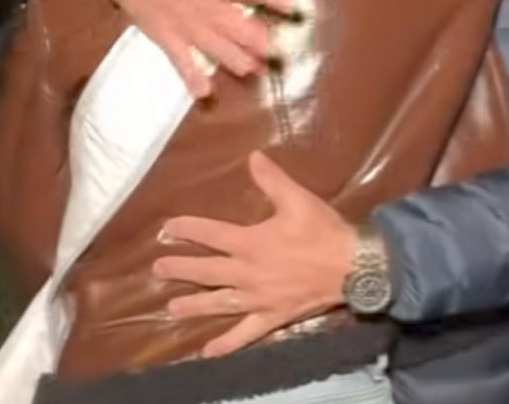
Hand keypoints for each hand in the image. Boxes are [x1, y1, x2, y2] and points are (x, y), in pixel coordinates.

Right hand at [66, 0, 296, 96]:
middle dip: (263, 43)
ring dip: (241, 63)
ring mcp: (187, 26)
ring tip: (257, 71)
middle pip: (241, 30)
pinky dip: (193, 79)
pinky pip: (182, 63)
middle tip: (281, 54)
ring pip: (220, 51)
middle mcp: (206, 6)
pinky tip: (206, 93)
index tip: (296, 8)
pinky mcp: (167, 38)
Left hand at [153, 152, 356, 356]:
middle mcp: (247, 273)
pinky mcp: (271, 317)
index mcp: (251, 243)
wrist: (351, 267)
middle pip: (207, 271)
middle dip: (181, 268)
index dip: (187, 229)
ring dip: (194, 305)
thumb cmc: (322, 231)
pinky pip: (245, 334)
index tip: (166, 228)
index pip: (211, 234)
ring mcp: (258, 299)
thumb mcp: (297, 199)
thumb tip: (253, 156)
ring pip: (219, 303)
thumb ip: (272, 179)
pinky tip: (208, 352)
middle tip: (157, 269)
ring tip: (171, 308)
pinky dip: (226, 344)